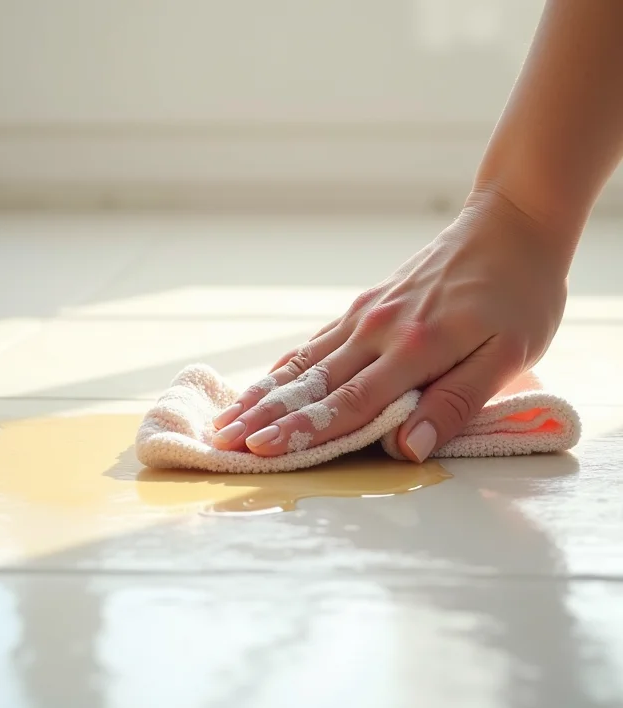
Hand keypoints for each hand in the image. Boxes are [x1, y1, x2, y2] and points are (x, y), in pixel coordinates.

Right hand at [211, 190, 573, 461]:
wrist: (509, 224)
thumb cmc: (518, 293)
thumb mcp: (509, 353)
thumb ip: (456, 401)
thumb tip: (408, 447)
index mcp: (414, 347)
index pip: (349, 402)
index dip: (304, 431)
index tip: (262, 451)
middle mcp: (377, 330)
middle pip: (311, 384)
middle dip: (264, 417)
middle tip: (221, 441)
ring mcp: (364, 316)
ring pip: (303, 364)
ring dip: (262, 395)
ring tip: (225, 418)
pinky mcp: (362, 306)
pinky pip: (314, 343)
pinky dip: (283, 368)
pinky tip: (263, 383)